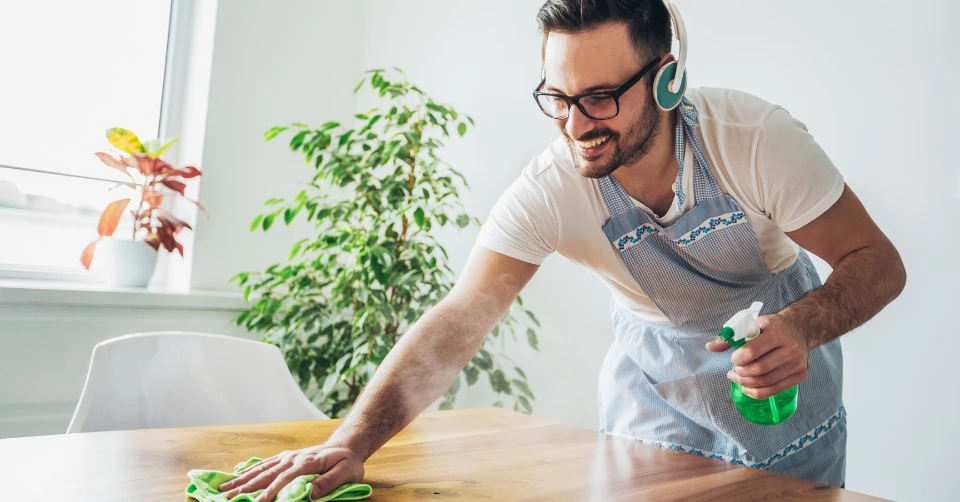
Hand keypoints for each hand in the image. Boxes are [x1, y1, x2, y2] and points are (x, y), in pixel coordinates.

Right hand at [219, 445, 363, 501]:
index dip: (270, 492)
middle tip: (227, 497)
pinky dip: (249, 470)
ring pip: (261, 469)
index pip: (284, 479)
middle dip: (246, 487)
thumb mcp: (346, 472)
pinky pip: (264, 464)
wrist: (346, 446)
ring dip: (242, 479)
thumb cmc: (347, 462)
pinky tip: (236, 475)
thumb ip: (328, 482)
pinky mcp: (285, 457)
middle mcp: (293, 458)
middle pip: (266, 474)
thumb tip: (309, 493)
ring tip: (224, 488)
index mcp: (307, 463)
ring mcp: (287, 457)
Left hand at [705, 314, 809, 398]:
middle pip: (759, 369)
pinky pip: (775, 390)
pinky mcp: (801, 375)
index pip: (753, 351)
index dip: (738, 359)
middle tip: (734, 371)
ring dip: (746, 384)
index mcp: (777, 333)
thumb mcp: (753, 325)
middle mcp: (791, 349)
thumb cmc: (771, 327)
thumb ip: (732, 337)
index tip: (733, 359)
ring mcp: (797, 364)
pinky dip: (757, 392)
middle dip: (741, 373)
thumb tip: (710, 347)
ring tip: (738, 378)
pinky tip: (747, 388)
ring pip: (766, 382)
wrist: (799, 329)